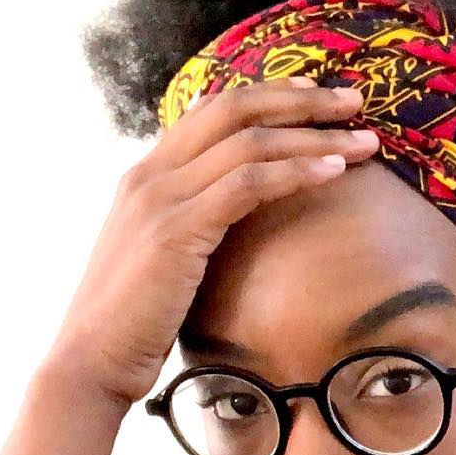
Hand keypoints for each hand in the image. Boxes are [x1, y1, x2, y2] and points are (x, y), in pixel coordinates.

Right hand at [45, 79, 378, 406]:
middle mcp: (151, 174)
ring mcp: (160, 199)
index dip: (271, 96)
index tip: (320, 96)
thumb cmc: (136, 320)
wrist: (92, 358)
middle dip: (301, 100)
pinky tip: (333, 173)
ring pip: (249, 142)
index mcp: (148, 174)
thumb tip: (235, 214)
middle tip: (355, 100)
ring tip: (364, 141)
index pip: (213, 109)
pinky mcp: (176, 232)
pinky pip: (246, 185)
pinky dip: (294, 172)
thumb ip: (194, 223)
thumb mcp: (165, 257)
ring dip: (314, 137)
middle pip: (235, 109)